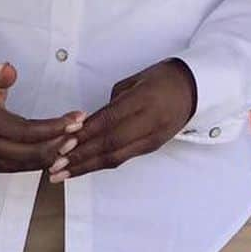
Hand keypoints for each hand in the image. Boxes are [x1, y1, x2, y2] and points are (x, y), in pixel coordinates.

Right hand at [0, 62, 82, 173]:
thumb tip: (7, 70)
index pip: (23, 130)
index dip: (52, 127)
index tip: (75, 119)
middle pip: (27, 152)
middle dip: (57, 144)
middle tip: (79, 132)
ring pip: (26, 164)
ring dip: (53, 154)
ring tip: (75, 140)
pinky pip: (22, 167)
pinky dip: (42, 160)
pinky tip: (59, 150)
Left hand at [50, 59, 195, 181]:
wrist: (196, 88)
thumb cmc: (163, 77)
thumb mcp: (137, 79)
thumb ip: (114, 101)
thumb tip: (92, 120)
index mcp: (144, 101)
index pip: (109, 121)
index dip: (85, 134)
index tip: (61, 143)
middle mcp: (149, 123)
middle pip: (110, 145)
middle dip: (80, 157)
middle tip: (54, 166)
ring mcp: (152, 138)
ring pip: (116, 157)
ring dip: (86, 167)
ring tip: (61, 174)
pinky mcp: (153, 147)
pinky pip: (124, 157)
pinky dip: (100, 163)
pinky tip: (84, 167)